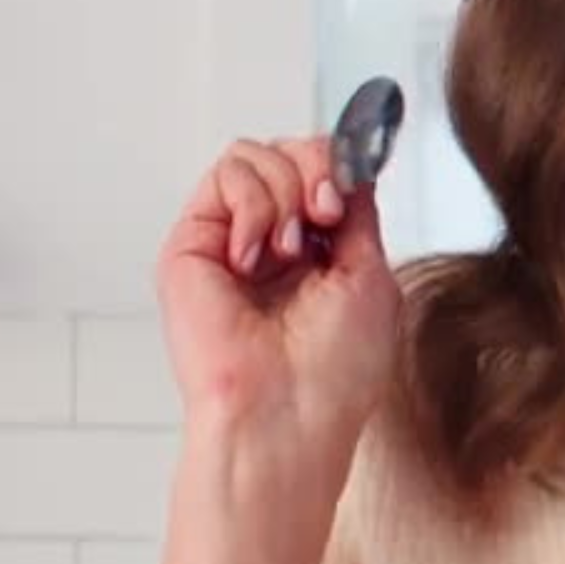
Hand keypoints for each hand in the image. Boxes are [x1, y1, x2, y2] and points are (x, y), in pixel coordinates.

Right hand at [155, 133, 401, 480]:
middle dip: (318, 169)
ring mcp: (231, 241)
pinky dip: (253, 204)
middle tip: (325, 215)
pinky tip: (255, 256)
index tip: (351, 194)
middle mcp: (274, 243)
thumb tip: (351, 158)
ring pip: (257, 154)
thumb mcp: (370, 273)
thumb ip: (358, 210)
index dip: (342, 165)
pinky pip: (226, 174)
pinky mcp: (193, 242)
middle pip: (291, 151)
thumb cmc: (335, 369)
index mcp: (320, 253)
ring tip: (289, 250)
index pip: (325, 171)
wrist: (286, 412)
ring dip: (286, 191)